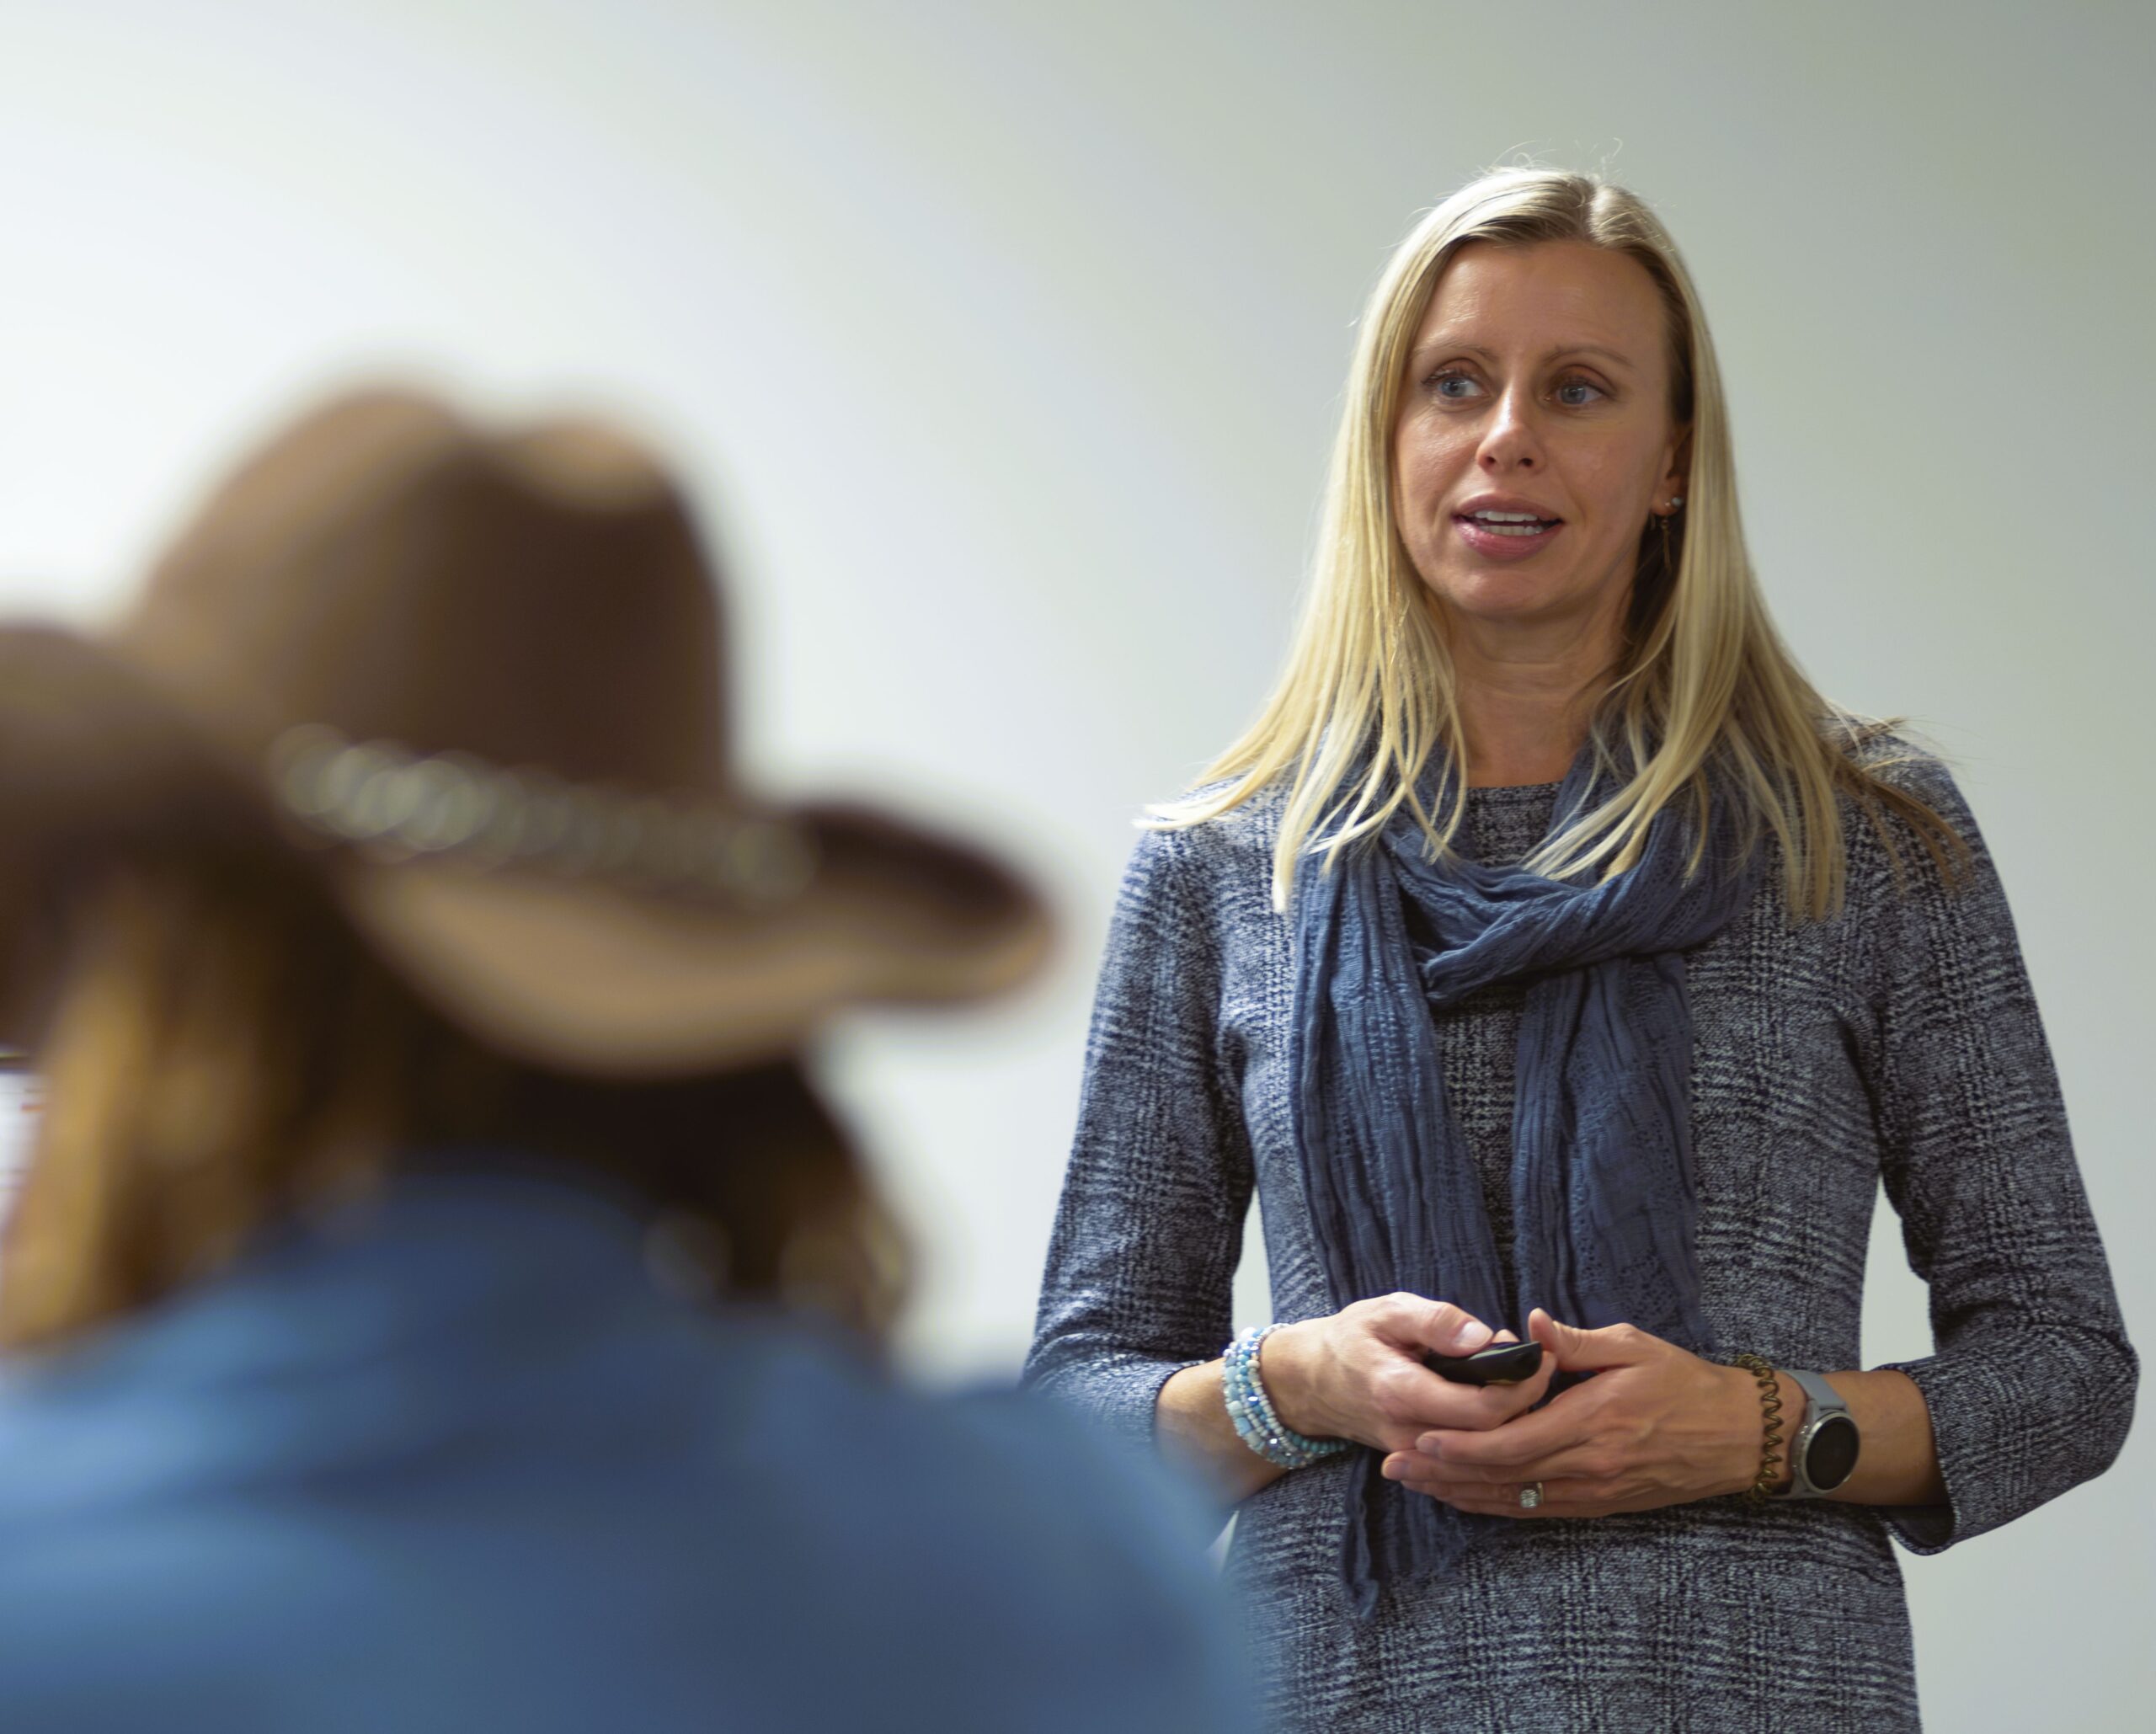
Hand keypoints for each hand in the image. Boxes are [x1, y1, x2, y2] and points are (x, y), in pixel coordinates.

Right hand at [1262, 1293, 1557, 1455]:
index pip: (1482, 1409)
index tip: (1540, 1357)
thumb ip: (1436, 1321)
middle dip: (1527, 1404)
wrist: (1310, 1382)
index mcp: (1402, 1393)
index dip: (1521, 1387)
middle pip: (1493, 1438)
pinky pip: (1470, 1460)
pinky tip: (1507, 1409)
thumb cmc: (1351, 1339)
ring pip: (1485, 1455)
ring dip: (1516, 1423)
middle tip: (1542, 1367)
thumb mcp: (1387, 1311)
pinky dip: (1496, 1438)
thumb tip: (1483, 1336)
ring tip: (1528, 1384)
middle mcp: (1410, 1434)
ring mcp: (1415, 1455)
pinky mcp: (1419, 1462)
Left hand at [1379, 1309, 1760, 1517]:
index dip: (1462, 1445)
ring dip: (1461, 1495)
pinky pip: (1538, 1510)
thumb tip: (1531, 1325)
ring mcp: (1594, 1491)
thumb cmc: (1685, 1383)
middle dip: (1444, 1472)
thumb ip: (1576, 1341)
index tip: (1420, 1436)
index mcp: (1592, 1421)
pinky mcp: (1601, 1504)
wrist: (1739, 1437)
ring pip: (1514, 1500)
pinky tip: (1466, 1499)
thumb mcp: (1633, 1346)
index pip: (1513, 1442)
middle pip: (1502, 1477)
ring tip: (1416, 1484)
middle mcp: (1588, 1465)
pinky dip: (1497, 1505)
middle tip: (1396, 1465)